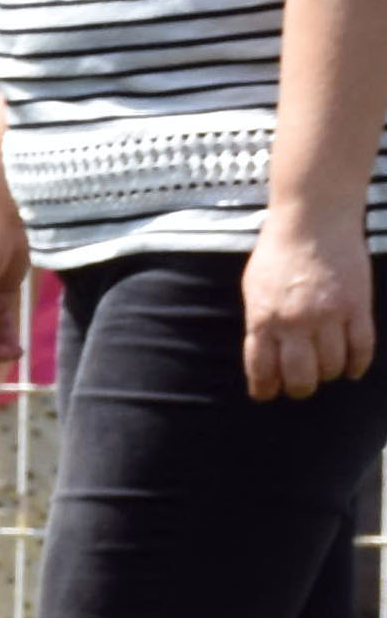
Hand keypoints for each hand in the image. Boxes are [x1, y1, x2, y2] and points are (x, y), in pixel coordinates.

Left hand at [244, 207, 378, 398]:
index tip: (266, 395)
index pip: (261, 367)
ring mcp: (329, 315)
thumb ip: (260, 322)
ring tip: (326, 372)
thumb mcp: (254, 288)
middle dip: (299, 388)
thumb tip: (265, 356)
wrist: (313, 222)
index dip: (264, 388)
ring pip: (333, 365)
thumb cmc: (279, 253)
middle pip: (300, 375)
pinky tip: (353, 369)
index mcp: (263, 317)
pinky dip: (358, 364)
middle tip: (301, 388)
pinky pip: (362, 348)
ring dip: (329, 375)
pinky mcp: (358, 306)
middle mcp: (294, 321)